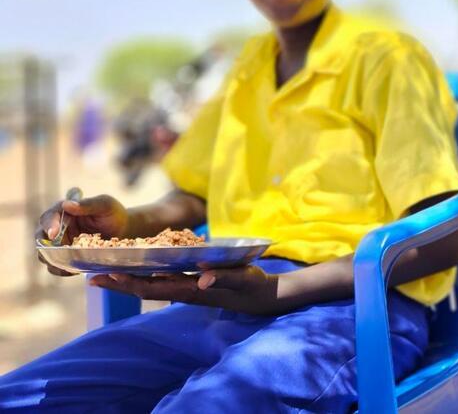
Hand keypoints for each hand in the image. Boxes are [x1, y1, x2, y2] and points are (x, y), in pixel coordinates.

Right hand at [36, 194, 128, 275]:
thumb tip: (66, 204)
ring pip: (45, 254)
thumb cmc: (114, 214)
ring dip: (52, 261)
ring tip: (66, 265)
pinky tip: (74, 271)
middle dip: (46, 247)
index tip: (54, 234)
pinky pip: (56, 265)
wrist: (124, 230)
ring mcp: (60, 243)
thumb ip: (88, 204)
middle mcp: (58, 227)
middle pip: (41, 237)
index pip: (49, 217)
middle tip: (58, 254)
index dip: (49, 225)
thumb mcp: (105, 205)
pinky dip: (61, 269)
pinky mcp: (65, 255)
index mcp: (64, 211)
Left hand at [89, 266, 281, 316]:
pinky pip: (160, 281)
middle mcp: (183, 291)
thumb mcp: (242, 278)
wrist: (259, 296)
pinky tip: (135, 269)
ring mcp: (184, 289)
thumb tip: (202, 278)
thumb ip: (223, 277)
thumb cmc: (251, 285)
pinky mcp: (189, 284)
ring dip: (126, 281)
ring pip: (149, 286)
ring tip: (104, 273)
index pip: (154, 288)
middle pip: (144, 289)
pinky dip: (143, 276)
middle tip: (92, 277)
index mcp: (191, 290)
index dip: (130, 282)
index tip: (110, 275)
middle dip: (119, 284)